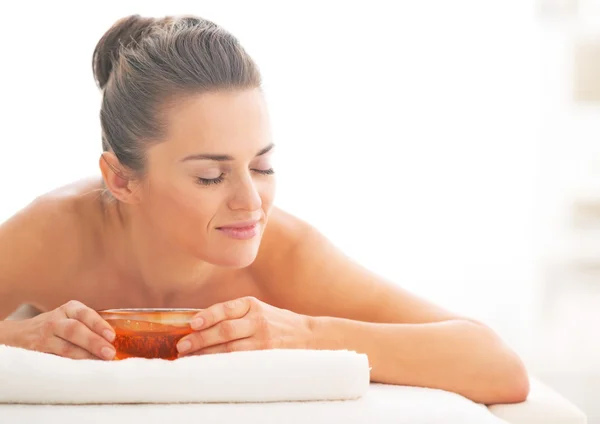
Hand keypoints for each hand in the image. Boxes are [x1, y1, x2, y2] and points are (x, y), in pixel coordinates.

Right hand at [10, 300, 115, 359]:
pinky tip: (82, 370)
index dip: (99, 325)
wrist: (19, 334)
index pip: (85, 314)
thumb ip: (90, 325)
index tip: (111, 337)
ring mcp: (45, 336)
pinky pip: (55, 359)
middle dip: (94, 342)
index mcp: (69, 309)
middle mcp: (56, 320)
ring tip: (100, 363)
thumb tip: (118, 342)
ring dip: (84, 356)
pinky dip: (70, 365)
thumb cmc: (57, 327)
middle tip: (110, 353)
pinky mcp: (37, 352)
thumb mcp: (71, 317)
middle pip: (75, 330)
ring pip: (65, 347)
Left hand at [176, 296, 313, 355]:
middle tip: (182, 346)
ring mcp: (262, 339)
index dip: (208, 316)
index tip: (192, 323)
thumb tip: (199, 324)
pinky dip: (222, 363)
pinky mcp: (265, 355)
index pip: (226, 308)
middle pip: (225, 330)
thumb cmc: (276, 321)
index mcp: (252, 304)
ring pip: (230, 349)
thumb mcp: (258, 309)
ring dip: (207, 354)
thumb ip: (234, 314)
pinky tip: (210, 365)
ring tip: (190, 357)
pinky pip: (239, 360)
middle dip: (201, 339)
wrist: (307, 335)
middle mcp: (258, 320)